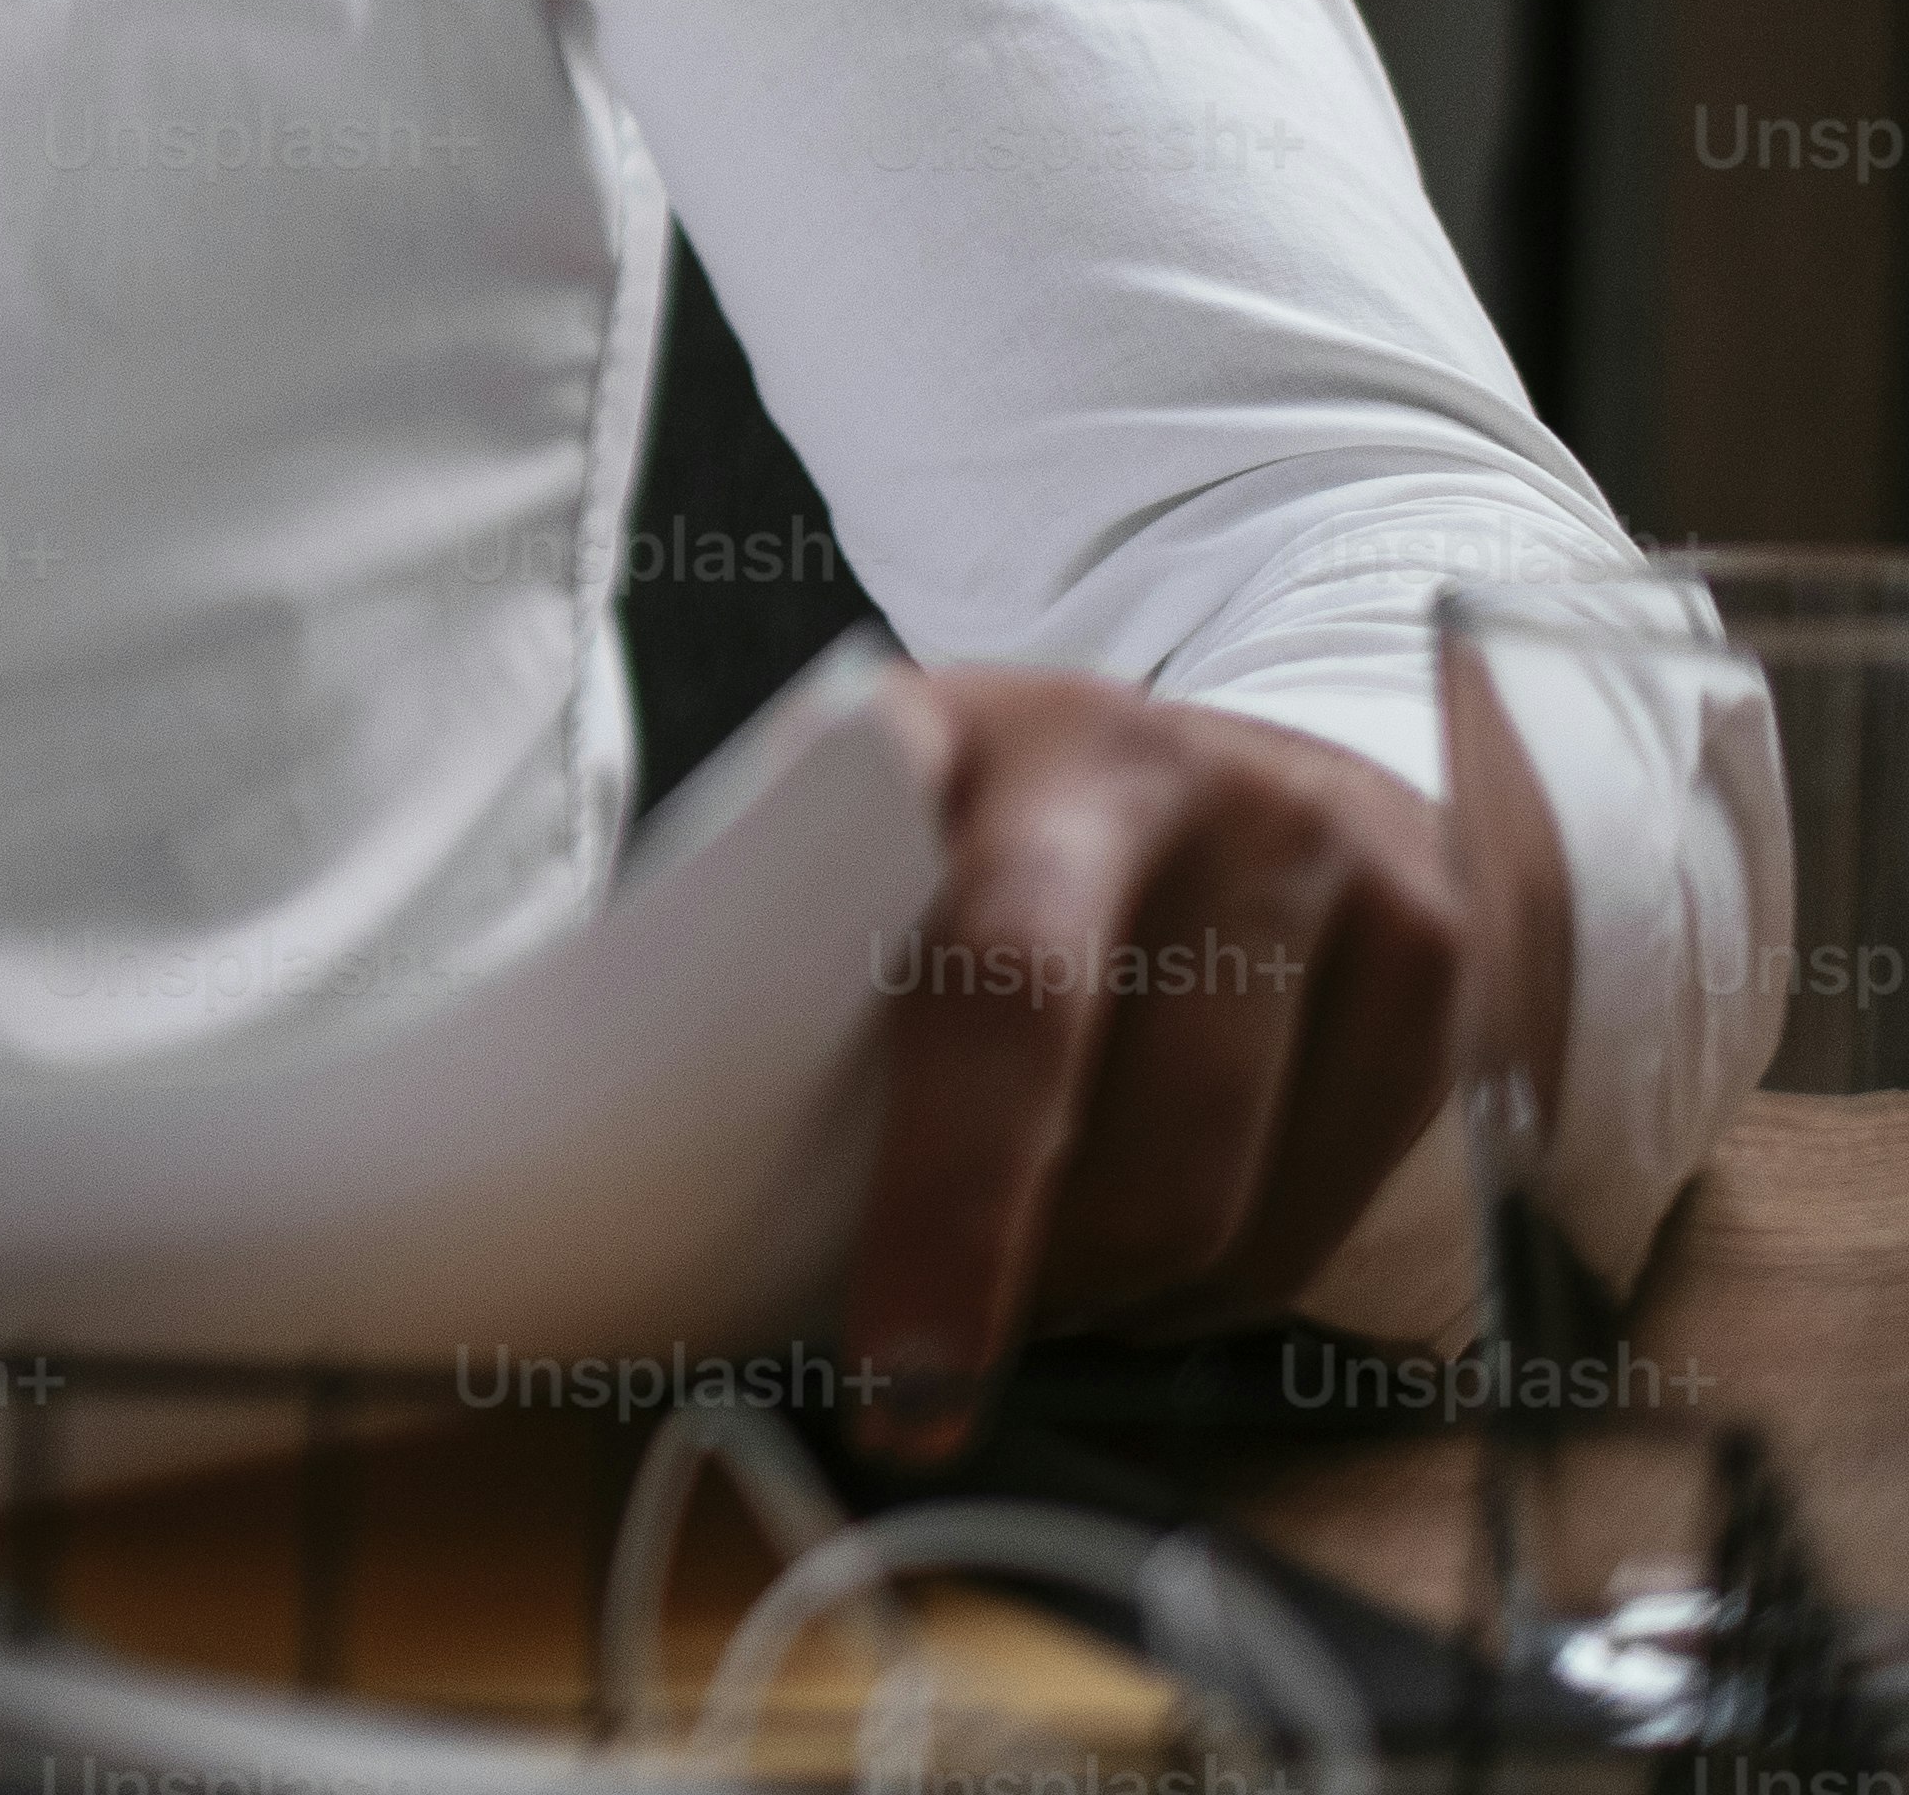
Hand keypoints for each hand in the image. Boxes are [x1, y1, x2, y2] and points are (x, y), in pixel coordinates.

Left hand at [843, 666, 1463, 1445]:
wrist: (1243, 766)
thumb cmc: (999, 846)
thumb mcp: (876, 844)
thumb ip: (797, 956)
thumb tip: (699, 1191)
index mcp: (969, 737)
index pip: (968, 980)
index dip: (938, 1193)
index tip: (889, 1359)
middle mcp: (1153, 773)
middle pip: (1099, 1089)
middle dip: (1000, 1276)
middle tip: (924, 1392)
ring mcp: (1312, 854)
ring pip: (1217, 1187)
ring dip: (1107, 1297)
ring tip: (1031, 1301)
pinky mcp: (1430, 952)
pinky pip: (1320, 1214)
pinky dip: (1215, 1290)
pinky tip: (1147, 1265)